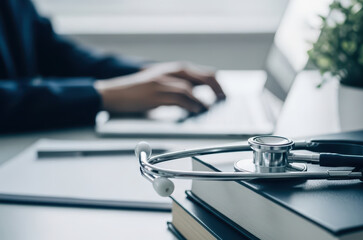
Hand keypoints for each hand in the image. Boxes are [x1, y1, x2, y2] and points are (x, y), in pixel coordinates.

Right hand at [94, 62, 225, 113]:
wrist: (115, 93)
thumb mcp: (161, 82)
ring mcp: (162, 82)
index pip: (202, 72)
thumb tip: (199, 93)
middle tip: (223, 99)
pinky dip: (189, 105)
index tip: (223, 93)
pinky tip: (194, 111)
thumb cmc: (138, 90)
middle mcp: (169, 72)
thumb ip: (179, 84)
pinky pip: (177, 99)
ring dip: (201, 100)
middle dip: (215, 88)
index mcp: (173, 69)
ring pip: (189, 88)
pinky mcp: (155, 94)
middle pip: (201, 76)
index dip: (216, 82)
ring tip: (208, 108)